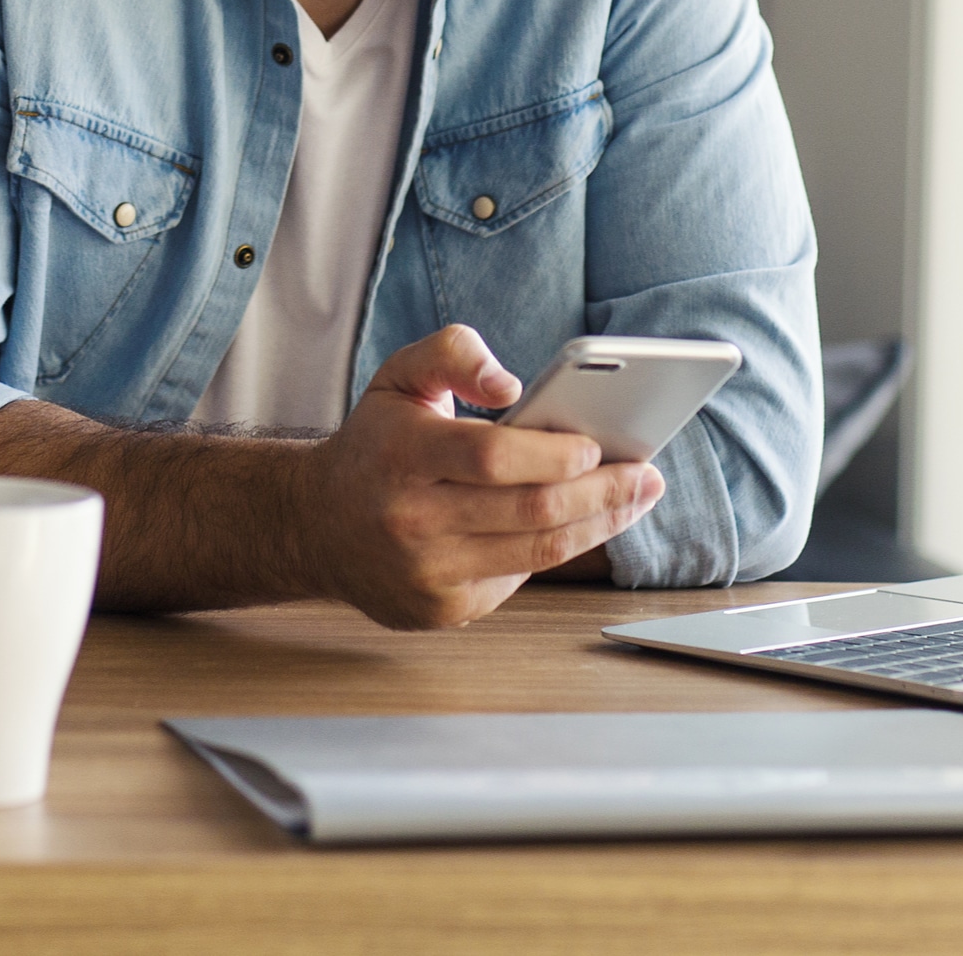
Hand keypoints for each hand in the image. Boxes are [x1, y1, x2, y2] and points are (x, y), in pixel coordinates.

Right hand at [292, 325, 663, 628]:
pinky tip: (586, 524)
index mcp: (402, 455)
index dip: (554, 453)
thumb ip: (453, 353)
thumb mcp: (399, 377)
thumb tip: (510, 383)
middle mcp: (411, 519)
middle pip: (530, 510)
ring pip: (538, 553)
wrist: (317, 527)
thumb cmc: (375, 444)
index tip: (598, 445)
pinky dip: (560, 550)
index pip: (492, 457)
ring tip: (636, 498)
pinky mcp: (442, 609)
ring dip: (600, 525)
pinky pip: (519, 578)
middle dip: (602, 492)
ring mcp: (427, 573)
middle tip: (646, 474)